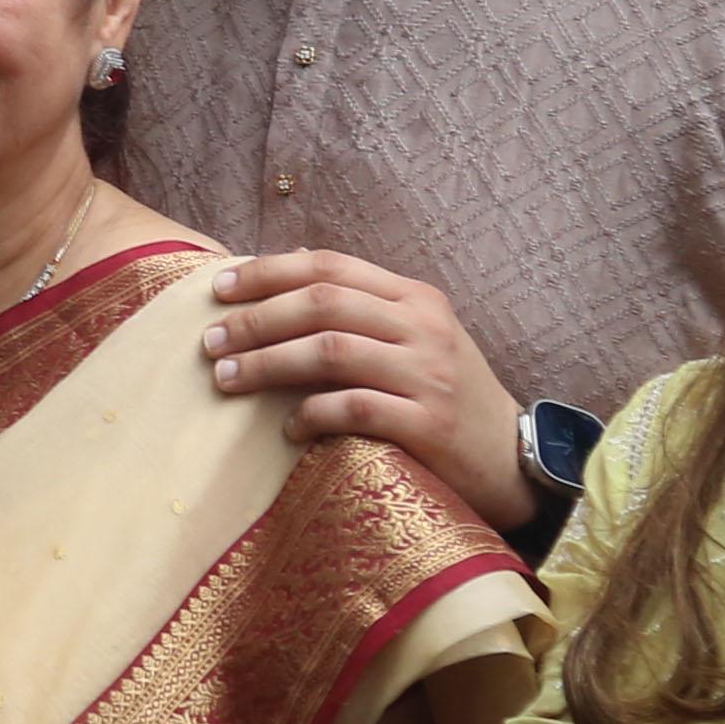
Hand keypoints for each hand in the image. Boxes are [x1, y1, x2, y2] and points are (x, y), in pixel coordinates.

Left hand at [200, 251, 528, 528]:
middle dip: (256, 320)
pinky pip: (354, 409)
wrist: (514, 460)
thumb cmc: (449, 396)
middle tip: (210, 341)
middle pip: (322, 304)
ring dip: (268, 363)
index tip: (218, 289)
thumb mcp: (416, 338)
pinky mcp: (429, 425)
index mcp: (416, 298)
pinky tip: (287, 428)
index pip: (330, 267)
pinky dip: (311, 414)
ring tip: (226, 378)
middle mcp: (423, 327)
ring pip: (330, 351)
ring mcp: (428, 375)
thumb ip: (361, 306)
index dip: (268, 273)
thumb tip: (286, 262)